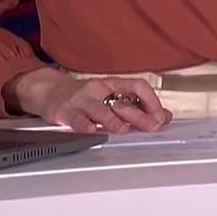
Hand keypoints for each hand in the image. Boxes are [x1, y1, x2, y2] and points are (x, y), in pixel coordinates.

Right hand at [7, 69, 171, 133]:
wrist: (51, 92)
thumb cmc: (87, 97)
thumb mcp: (112, 96)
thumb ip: (138, 106)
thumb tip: (165, 117)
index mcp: (114, 84)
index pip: (138, 87)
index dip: (152, 101)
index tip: (161, 116)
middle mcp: (99, 89)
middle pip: (122, 101)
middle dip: (139, 115)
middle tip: (152, 126)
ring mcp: (82, 99)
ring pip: (100, 109)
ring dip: (113, 120)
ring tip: (124, 129)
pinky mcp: (65, 111)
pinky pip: (76, 118)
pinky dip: (84, 125)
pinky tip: (91, 131)